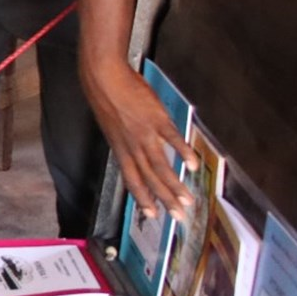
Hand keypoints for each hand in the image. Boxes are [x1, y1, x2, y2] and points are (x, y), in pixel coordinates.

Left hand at [83, 59, 192, 219]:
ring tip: (188, 200)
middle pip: (150, 180)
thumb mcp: (114, 126)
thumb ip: (127, 142)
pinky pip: (171, 139)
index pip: (132, 180)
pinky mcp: (156, 119)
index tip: (152, 214)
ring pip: (161, 167)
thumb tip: (138, 151)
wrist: (104, 78)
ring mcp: (144, 134)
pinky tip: (192, 165)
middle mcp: (132, 146)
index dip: (142, 198)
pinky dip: (183, 152)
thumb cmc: (108, 98)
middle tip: (179, 217)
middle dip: (165, 201)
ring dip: (175, 186)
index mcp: (120, 149)